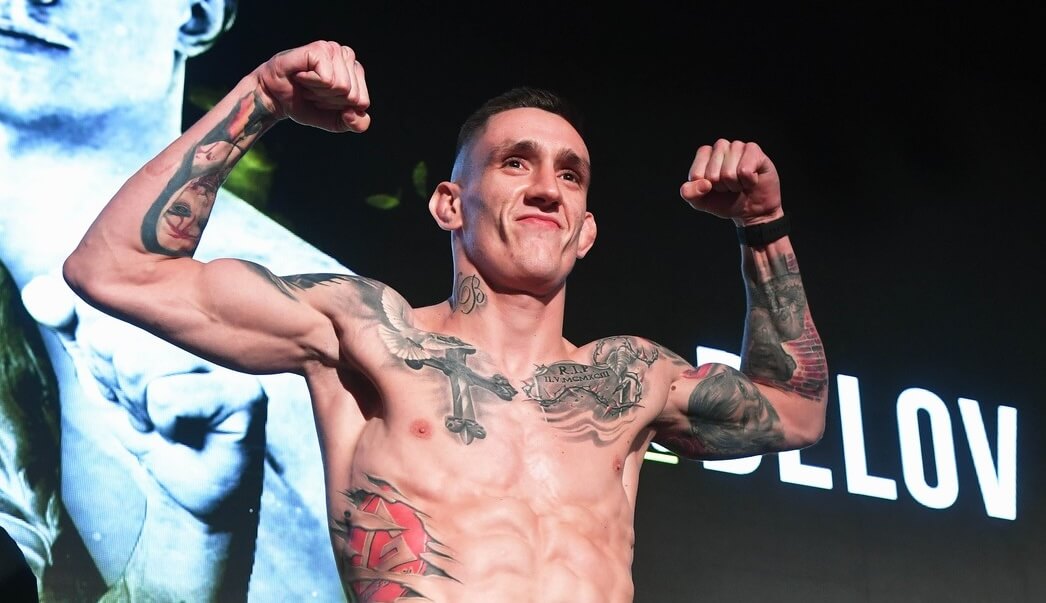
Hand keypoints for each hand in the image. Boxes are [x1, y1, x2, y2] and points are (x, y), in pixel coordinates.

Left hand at [21, 274, 267, 522]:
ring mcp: (230, 359)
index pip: (104, 323)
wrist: (192, 492)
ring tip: (169, 423)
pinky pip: (168, 398)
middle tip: (152, 413)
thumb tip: (39, 292)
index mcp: (179, 317)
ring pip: (140, 366)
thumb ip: (79, 337)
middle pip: (119, 343)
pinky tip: (190, 433)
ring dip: (143, 410)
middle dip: (122, 392)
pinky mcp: (245, 393)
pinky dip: (167, 426)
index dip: (105, 369)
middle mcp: (208, 329)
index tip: (133, 392)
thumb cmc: (158, 434)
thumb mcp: (107, 383)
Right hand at [255, 40, 370, 133]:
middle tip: (313, 91)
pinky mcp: (319, 49)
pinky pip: (327, 79)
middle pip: (353, 95)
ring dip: (319, 92)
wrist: (275, 99)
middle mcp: (347, 56)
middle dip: (330, 101)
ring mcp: (334, 50)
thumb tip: (354, 112)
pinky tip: (301, 76)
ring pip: (342, 87)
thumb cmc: (306, 105)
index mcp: (356, 71)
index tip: (324, 99)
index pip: (362, 102)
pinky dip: (311, 84)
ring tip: (307, 84)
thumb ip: (357, 124)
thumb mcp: (337, 121)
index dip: (340, 107)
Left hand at [679, 139, 782, 224]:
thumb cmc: (726, 200)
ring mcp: (737, 146)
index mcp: (704, 154)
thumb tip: (703, 184)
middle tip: (729, 186)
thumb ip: (689, 193)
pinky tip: (751, 179)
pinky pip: (745, 171)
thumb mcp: (700, 201)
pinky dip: (748, 182)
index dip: (705, 188)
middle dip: (722, 187)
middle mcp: (720, 146)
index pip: (695, 174)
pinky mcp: (753, 150)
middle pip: (712, 175)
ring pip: (729, 173)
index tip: (713, 187)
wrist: (753, 208)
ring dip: (735, 185)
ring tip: (740, 183)